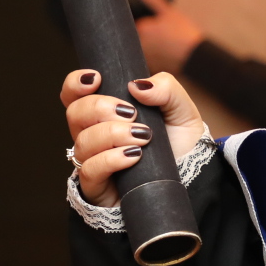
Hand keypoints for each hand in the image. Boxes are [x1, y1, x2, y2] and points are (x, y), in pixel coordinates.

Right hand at [62, 70, 204, 206]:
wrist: (191, 179)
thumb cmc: (179, 143)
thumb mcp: (181, 110)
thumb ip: (165, 88)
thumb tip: (135, 85)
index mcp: (105, 114)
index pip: (74, 95)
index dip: (75, 84)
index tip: (96, 79)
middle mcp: (93, 135)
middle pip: (75, 113)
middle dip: (100, 107)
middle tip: (132, 113)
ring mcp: (93, 161)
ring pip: (83, 141)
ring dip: (112, 134)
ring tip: (143, 137)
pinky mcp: (97, 186)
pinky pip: (90, 169)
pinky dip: (111, 159)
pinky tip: (134, 156)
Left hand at [135, 0, 205, 73]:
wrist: (195, 56)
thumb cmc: (183, 34)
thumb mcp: (169, 11)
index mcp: (142, 29)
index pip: (140, 25)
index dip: (151, 24)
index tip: (162, 26)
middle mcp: (141, 44)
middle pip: (143, 37)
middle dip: (152, 36)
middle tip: (169, 34)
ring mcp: (147, 57)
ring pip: (149, 49)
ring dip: (156, 46)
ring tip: (172, 44)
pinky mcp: (155, 66)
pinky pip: (155, 59)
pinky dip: (161, 57)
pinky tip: (172, 53)